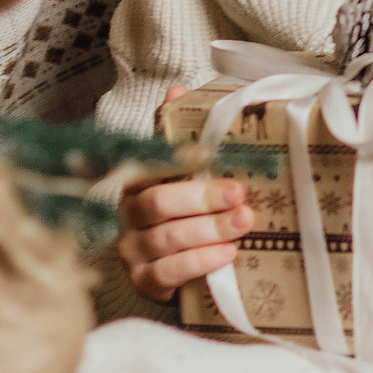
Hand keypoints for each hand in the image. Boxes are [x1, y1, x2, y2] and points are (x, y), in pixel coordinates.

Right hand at [114, 86, 258, 300]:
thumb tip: (177, 90)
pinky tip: (226, 254)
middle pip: (158, 203)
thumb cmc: (190, 214)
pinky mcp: (145, 282)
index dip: (177, 158)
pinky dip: (199, 262)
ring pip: (165, 238)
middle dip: (202, 197)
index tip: (208, 154)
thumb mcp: (190, 173)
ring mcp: (133, 250)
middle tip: (239, 194)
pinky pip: (167, 272)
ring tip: (243, 223)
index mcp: (139, 180)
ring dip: (208, 229)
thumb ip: (183, 134)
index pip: (150, 164)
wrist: (188, 270)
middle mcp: (129, 214)